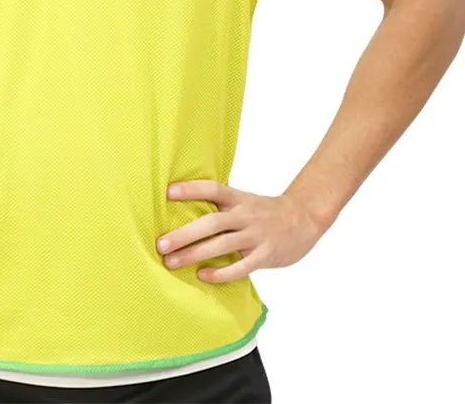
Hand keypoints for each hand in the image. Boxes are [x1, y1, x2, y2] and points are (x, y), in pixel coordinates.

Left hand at [157, 180, 324, 281]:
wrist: (303, 218)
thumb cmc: (264, 212)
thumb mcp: (244, 201)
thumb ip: (220, 206)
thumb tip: (182, 212)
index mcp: (238, 198)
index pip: (213, 188)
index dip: (191, 189)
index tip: (168, 192)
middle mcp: (245, 215)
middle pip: (212, 222)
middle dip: (184, 234)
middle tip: (161, 244)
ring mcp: (256, 235)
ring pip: (222, 245)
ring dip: (194, 254)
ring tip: (171, 262)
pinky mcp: (266, 255)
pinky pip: (241, 266)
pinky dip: (221, 273)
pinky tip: (203, 276)